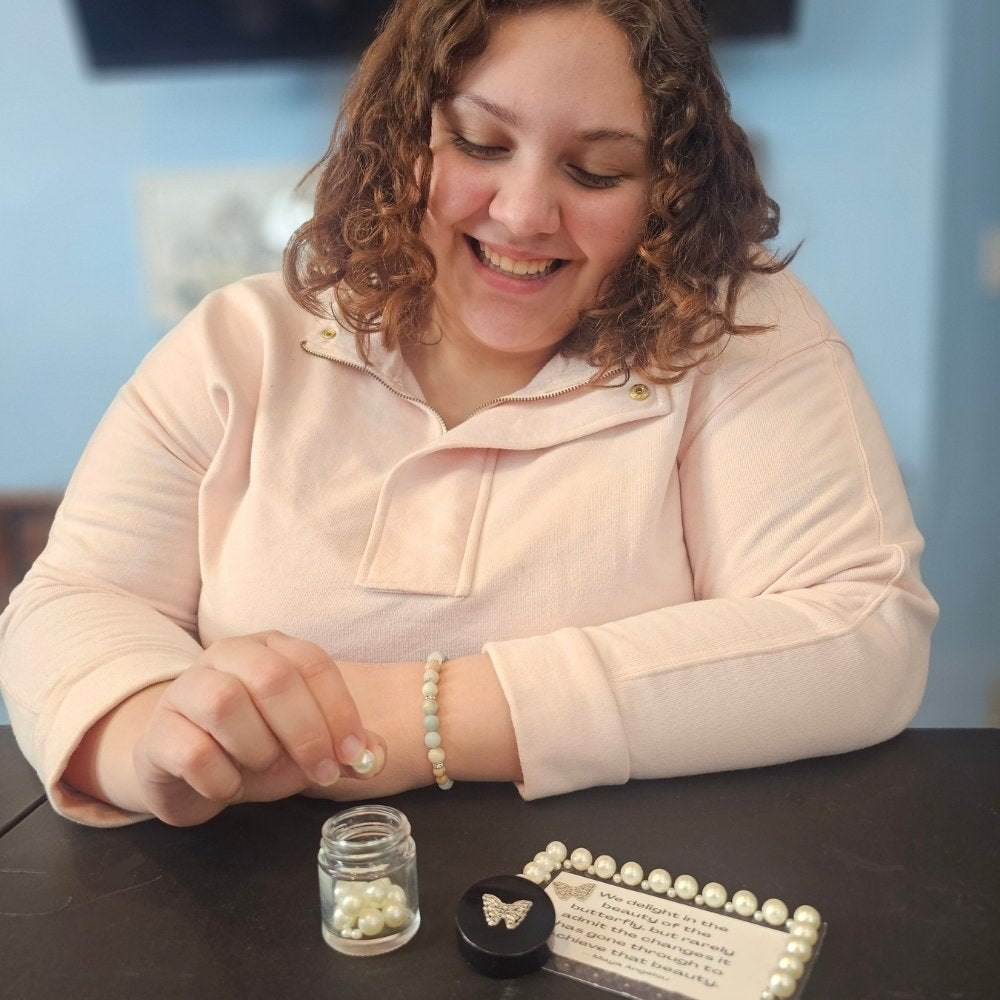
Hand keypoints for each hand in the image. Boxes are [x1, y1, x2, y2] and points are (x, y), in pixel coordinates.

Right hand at [132, 631, 383, 824]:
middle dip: (306, 731)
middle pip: (272, 677)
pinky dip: (223, 778)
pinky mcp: (158, 732)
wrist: (181, 768)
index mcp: (270, 648)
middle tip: (320, 772)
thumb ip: (342, 749)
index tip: (354, 753)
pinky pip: (194, 751)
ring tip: (264, 770)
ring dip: (259, 749)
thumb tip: (374, 758)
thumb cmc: (253, 748)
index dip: (340, 709)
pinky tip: (229, 786)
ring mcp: (186, 689)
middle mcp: (227, 656)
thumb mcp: (305, 747)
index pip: (312, 662)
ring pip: (226, 703)